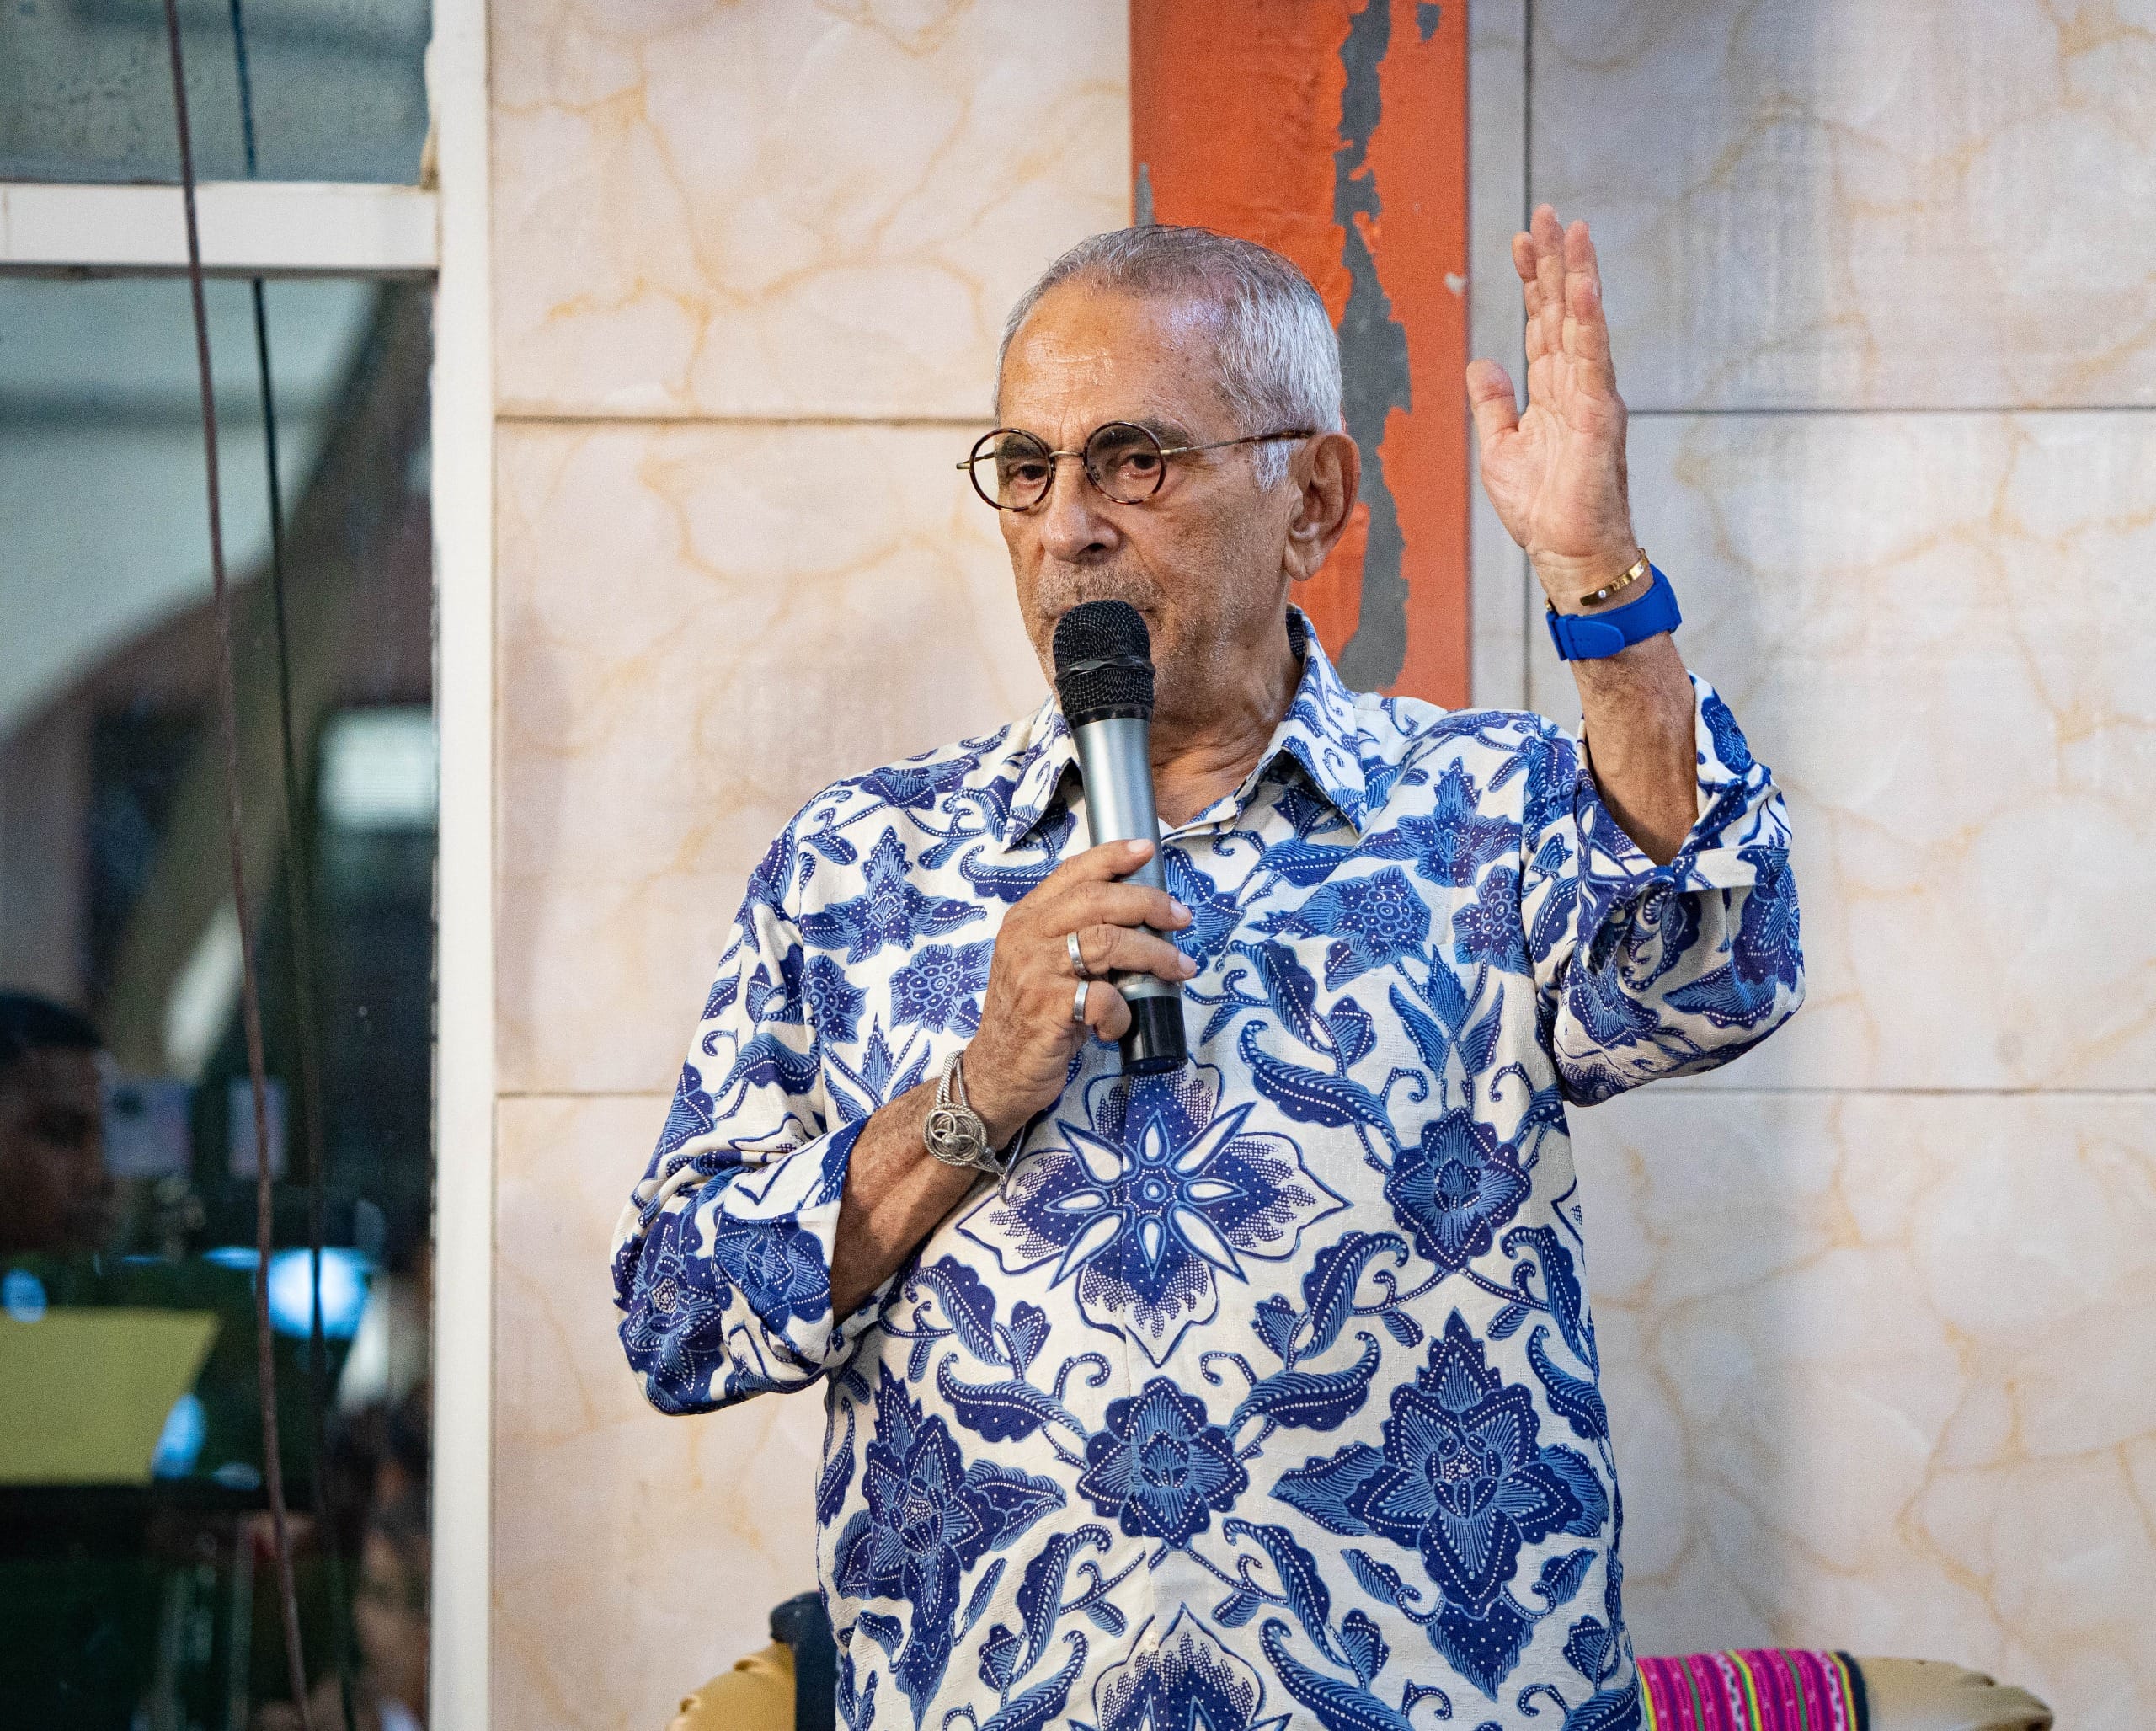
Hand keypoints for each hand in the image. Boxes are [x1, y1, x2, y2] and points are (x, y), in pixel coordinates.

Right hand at [964, 839, 1193, 1144]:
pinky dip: (1123, 1011)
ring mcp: (1034, 972)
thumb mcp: (1046, 965)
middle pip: (1096, 900)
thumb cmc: (1032, 1016)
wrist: (998, 1071)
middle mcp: (1025, 938)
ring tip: (1178, 969)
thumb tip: (1143, 920)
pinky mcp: (1046, 1009)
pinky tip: (1118, 1025)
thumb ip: (1077, 937)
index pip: (1071, 873)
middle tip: (1180, 919)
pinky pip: (1103, 997)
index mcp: (1026, 919)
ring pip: (1107, 942)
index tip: (1146, 850)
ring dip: (1153, 954)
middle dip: (1148, 904)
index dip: (1112, 856)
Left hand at [1467, 204, 1637, 609]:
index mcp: (1552, 390)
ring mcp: (1591, 395)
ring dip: (1577, 275)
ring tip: (1573, 231)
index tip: (1520, 241)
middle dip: (1553, 262)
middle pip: (1563, 310)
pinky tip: (1583, 287)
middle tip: (1546, 213)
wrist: (1569, 552)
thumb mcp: (1499, 449)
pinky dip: (1589, 323)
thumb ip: (1492, 405)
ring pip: (1582, 323)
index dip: (1531, 282)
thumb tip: (1482, 363)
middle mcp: (1576, 384)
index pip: (1541, 323)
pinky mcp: (1599, 415)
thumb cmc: (1543, 509)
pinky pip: (1593, 360)